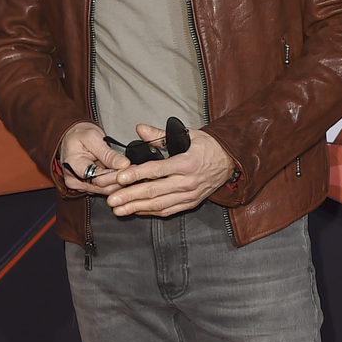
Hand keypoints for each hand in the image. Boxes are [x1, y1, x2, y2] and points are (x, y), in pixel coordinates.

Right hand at [57, 123, 127, 192]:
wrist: (73, 138)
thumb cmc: (79, 136)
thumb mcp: (93, 138)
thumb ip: (108, 153)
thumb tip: (123, 164)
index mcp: (73, 165)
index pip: (96, 176)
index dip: (115, 174)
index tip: (129, 168)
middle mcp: (74, 179)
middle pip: (101, 186)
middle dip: (120, 179)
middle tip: (135, 170)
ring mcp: (80, 185)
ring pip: (105, 190)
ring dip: (120, 182)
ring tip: (132, 172)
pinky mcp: (88, 187)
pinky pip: (104, 189)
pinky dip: (115, 182)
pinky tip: (124, 176)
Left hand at [104, 124, 235, 216]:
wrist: (230, 161)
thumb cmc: (207, 147)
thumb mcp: (186, 135)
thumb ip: (160, 135)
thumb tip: (139, 129)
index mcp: (186, 163)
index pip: (156, 170)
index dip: (136, 174)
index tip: (119, 178)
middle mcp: (188, 182)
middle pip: (154, 191)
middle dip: (130, 196)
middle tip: (112, 199)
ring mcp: (189, 195)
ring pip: (159, 205)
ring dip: (136, 208)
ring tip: (118, 209)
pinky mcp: (190, 204)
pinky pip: (167, 211)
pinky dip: (150, 212)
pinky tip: (135, 210)